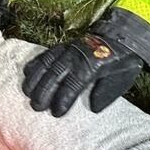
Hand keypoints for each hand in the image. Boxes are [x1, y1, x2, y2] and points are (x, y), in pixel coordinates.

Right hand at [22, 35, 144, 116]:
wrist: (121, 36)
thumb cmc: (121, 62)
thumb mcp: (122, 79)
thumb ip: (106, 93)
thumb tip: (92, 107)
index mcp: (94, 65)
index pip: (74, 84)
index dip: (64, 99)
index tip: (56, 113)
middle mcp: (78, 56)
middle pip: (56, 74)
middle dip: (44, 91)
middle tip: (36, 107)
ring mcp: (69, 49)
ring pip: (47, 63)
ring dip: (36, 78)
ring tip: (27, 93)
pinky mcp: (64, 46)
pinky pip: (46, 53)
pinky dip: (36, 63)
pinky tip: (26, 73)